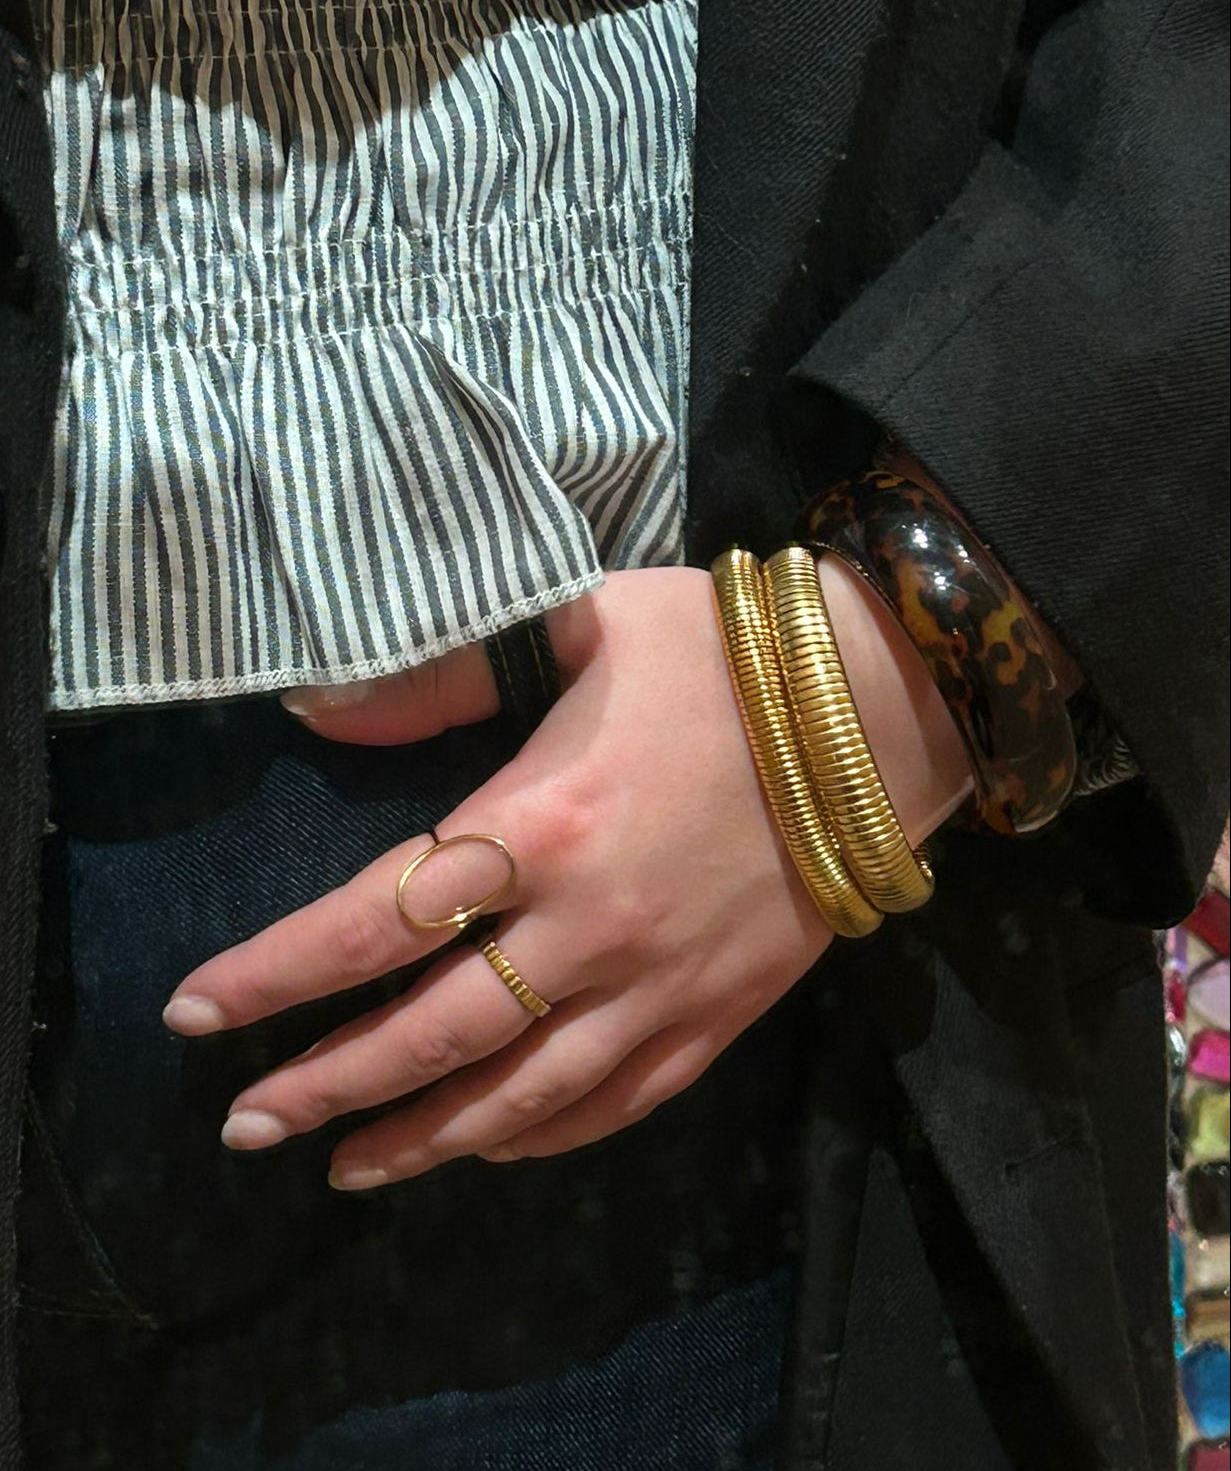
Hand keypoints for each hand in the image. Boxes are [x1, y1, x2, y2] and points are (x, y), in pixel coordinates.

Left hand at [162, 564, 969, 1190]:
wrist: (887, 708)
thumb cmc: (724, 651)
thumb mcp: (581, 619)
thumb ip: (444, 668)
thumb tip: (319, 707)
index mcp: (542, 822)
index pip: (374, 920)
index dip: (275, 975)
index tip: (194, 1014)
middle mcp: (591, 927)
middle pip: (432, 1037)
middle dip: (326, 1088)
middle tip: (245, 1129)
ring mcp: (660, 985)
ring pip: (521, 1097)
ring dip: (423, 1141)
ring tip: (346, 1169)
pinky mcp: (721, 1014)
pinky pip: (619, 1102)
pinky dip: (544, 1138)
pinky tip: (492, 1150)